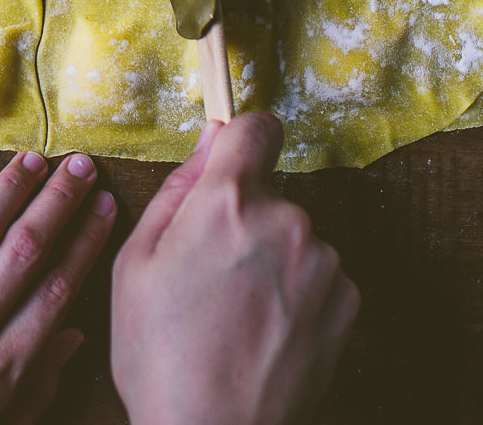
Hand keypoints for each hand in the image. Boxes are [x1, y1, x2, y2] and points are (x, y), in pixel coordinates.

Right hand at [110, 112, 358, 424]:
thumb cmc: (160, 355)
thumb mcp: (135, 263)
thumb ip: (177, 189)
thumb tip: (209, 138)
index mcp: (227, 201)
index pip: (255, 127)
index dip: (240, 139)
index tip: (232, 160)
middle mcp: (286, 219)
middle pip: (267, 194)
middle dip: (242, 220)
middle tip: (207, 276)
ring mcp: (323, 261)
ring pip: (291, 237)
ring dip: (270, 260)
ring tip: (234, 315)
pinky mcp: (347, 300)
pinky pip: (317, 275)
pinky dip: (295, 294)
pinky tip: (263, 332)